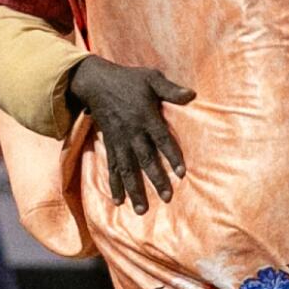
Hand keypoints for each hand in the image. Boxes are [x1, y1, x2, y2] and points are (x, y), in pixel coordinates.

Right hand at [67, 55, 194, 213]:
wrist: (96, 82)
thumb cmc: (128, 80)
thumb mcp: (151, 78)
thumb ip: (171, 90)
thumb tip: (192, 95)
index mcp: (146, 117)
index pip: (162, 139)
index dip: (172, 156)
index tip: (181, 173)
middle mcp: (133, 132)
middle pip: (145, 159)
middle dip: (156, 179)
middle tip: (166, 197)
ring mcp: (120, 141)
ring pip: (128, 169)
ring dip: (134, 189)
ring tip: (141, 209)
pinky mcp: (110, 144)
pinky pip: (112, 167)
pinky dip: (114, 184)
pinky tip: (118, 201)